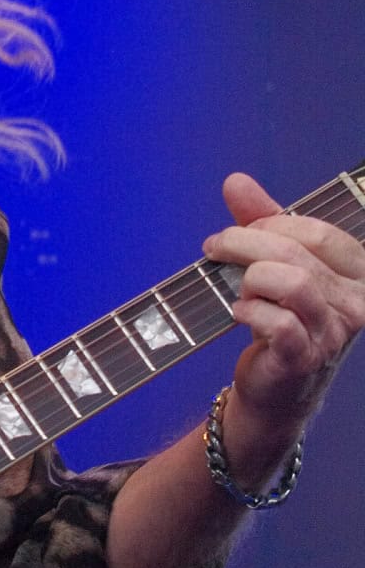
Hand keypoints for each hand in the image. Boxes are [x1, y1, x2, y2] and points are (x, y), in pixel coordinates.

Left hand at [203, 172, 364, 457]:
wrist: (276, 387)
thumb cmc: (281, 317)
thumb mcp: (275, 261)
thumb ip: (260, 219)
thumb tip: (235, 180)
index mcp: (357, 273)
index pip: (316, 232)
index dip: (269, 224)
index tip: (237, 231)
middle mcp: (356, 303)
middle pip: (297, 252)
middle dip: (245, 242)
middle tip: (217, 248)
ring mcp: (334, 334)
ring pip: (290, 282)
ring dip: (250, 279)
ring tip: (240, 289)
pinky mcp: (305, 359)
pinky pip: (277, 322)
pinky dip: (248, 311)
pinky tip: (239, 313)